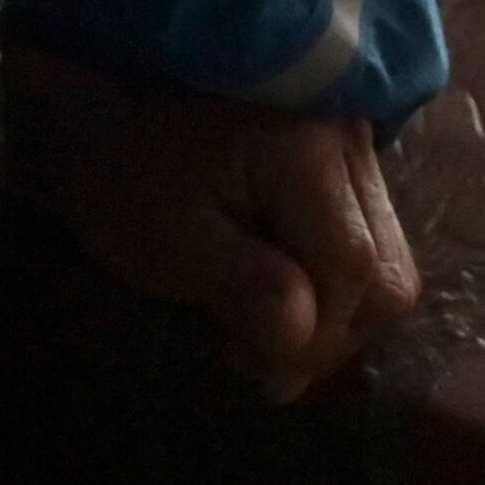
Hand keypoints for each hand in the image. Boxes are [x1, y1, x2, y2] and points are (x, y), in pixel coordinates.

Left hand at [7, 51, 420, 405]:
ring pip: (386, 254)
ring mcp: (353, 140)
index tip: (262, 377)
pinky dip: (331, 278)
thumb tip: (304, 339)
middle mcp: (348, 136)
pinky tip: (281, 292)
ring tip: (267, 330)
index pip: (352, 267)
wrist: (98, 107)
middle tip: (264, 364)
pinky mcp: (345, 154)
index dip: (319, 338)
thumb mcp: (170, 241)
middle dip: (334, 332)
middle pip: (387, 266)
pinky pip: (366, 233)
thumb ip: (247, 289)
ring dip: (336, 310)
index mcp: (306, 149)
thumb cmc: (125, 175)